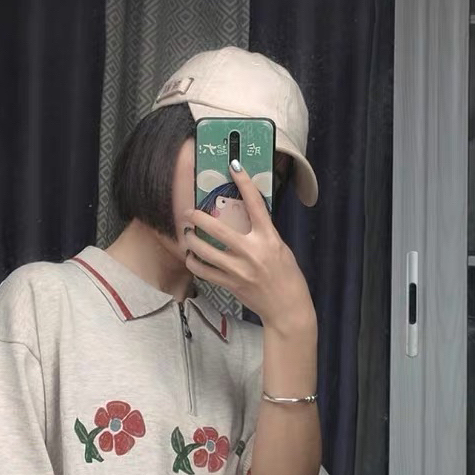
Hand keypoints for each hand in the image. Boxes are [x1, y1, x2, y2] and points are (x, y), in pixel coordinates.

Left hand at [183, 163, 316, 336]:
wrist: (287, 308)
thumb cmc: (288, 277)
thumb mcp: (281, 249)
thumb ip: (264, 234)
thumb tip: (248, 219)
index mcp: (269, 238)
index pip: (255, 204)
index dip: (244, 182)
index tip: (234, 166)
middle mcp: (252, 252)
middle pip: (218, 229)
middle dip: (198, 218)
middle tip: (189, 212)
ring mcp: (239, 270)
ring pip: (205, 251)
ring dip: (191, 240)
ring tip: (187, 235)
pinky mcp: (230, 284)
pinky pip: (204, 271)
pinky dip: (194, 262)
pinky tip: (191, 257)